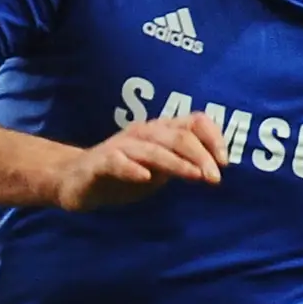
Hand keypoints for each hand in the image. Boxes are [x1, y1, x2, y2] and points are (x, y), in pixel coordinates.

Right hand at [53, 114, 228, 210]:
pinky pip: (117, 162)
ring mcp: (121, 146)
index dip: (213, 137)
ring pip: (153, 149)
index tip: (225, 162)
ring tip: (195, 177)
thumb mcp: (160, 169)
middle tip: (215, 178)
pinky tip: (145, 178)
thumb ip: (183, 164)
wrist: (77, 182)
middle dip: (201, 156)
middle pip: (178, 136)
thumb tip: (215, 168)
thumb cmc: (124, 174)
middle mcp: (143, 133)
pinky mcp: (100, 162)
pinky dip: (132, 168)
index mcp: (161, 131)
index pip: (194, 122)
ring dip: (177, 163)